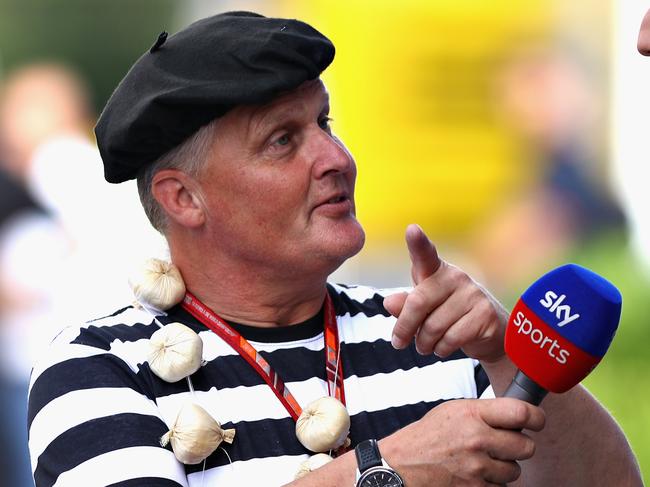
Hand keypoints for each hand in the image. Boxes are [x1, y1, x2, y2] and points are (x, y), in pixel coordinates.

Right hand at [379, 398, 544, 485]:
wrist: (402, 465)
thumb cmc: (427, 436)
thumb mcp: (453, 411)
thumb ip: (484, 412)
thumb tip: (516, 417)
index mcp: (471, 414)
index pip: (521, 413)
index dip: (536, 417)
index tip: (537, 420)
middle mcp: (477, 440)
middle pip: (526, 446)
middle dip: (519, 445)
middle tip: (504, 443)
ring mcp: (477, 468)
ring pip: (515, 470)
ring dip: (504, 466)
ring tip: (482, 459)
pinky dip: (491, 482)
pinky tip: (475, 473)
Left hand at [385, 224, 508, 360]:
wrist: (488, 332)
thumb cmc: (447, 314)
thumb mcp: (422, 308)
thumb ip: (405, 305)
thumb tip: (389, 303)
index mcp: (436, 271)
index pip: (426, 254)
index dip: (418, 242)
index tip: (412, 230)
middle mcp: (455, 277)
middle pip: (419, 302)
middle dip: (405, 327)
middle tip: (399, 342)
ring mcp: (473, 295)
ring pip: (433, 326)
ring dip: (424, 343)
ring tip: (425, 345)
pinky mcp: (485, 315)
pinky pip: (451, 339)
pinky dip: (440, 349)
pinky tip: (443, 347)